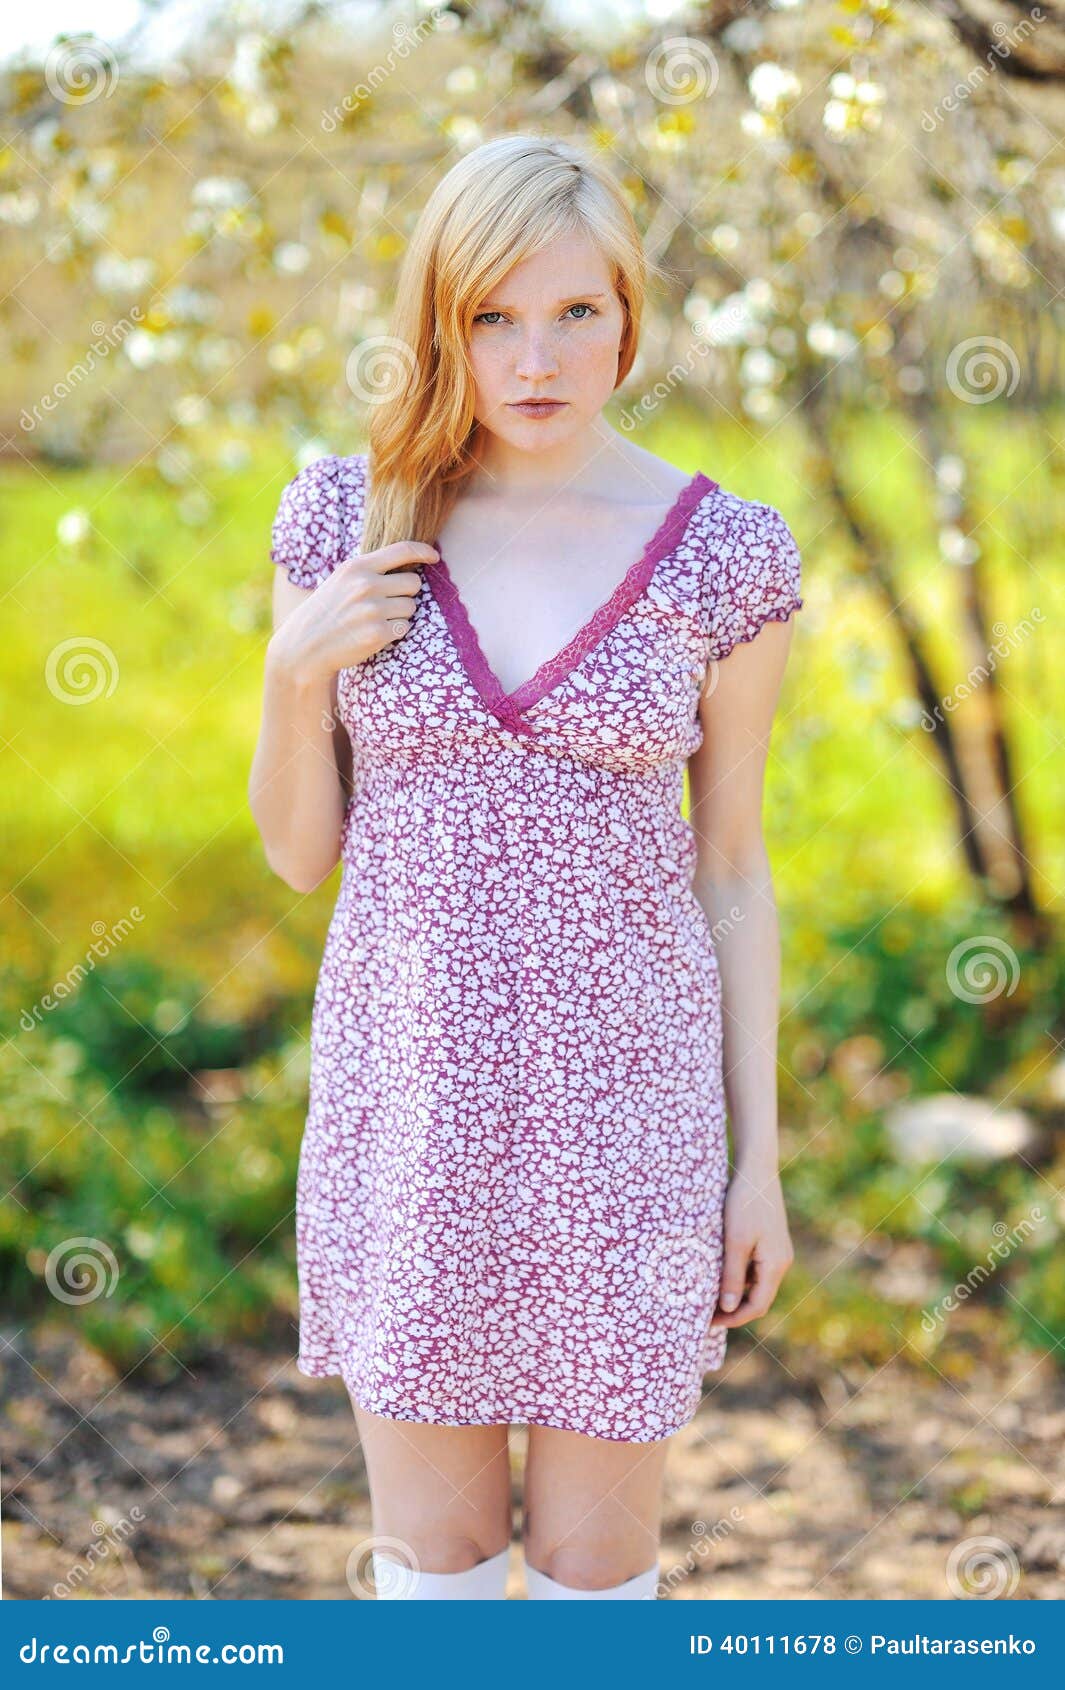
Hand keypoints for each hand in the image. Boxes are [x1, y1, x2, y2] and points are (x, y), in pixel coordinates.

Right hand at [268, 540, 439, 686]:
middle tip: (386, 603)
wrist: (305, 645)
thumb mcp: (341, 580)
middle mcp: (366, 585)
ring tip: (375, 620)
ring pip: (411, 607)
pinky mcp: (378, 633)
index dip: (423, 551)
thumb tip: (409, 563)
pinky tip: (374, 633)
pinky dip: (395, 632)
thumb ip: (370, 570)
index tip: (434, 556)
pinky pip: (404, 628)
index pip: (402, 550)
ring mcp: (372, 610)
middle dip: (406, 593)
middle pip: (413, 583)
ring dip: (400, 614)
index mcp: (357, 567)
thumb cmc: (327, 611)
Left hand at [708, 1164, 793, 1330]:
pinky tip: (717, 1272)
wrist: (756, 1169)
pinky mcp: (770, 1241)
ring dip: (734, 1292)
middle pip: (758, 1298)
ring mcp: (777, 1252)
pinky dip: (737, 1276)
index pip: (756, 1307)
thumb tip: (729, 1308)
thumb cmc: (745, 1203)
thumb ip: (733, 1275)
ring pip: (755, 1284)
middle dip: (732, 1309)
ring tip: (706, 1294)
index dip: (733, 1319)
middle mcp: (781, 1262)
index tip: (706, 1321)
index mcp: (775, 1265)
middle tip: (703, 1313)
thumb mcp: (735, 1241)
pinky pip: (754, 1268)